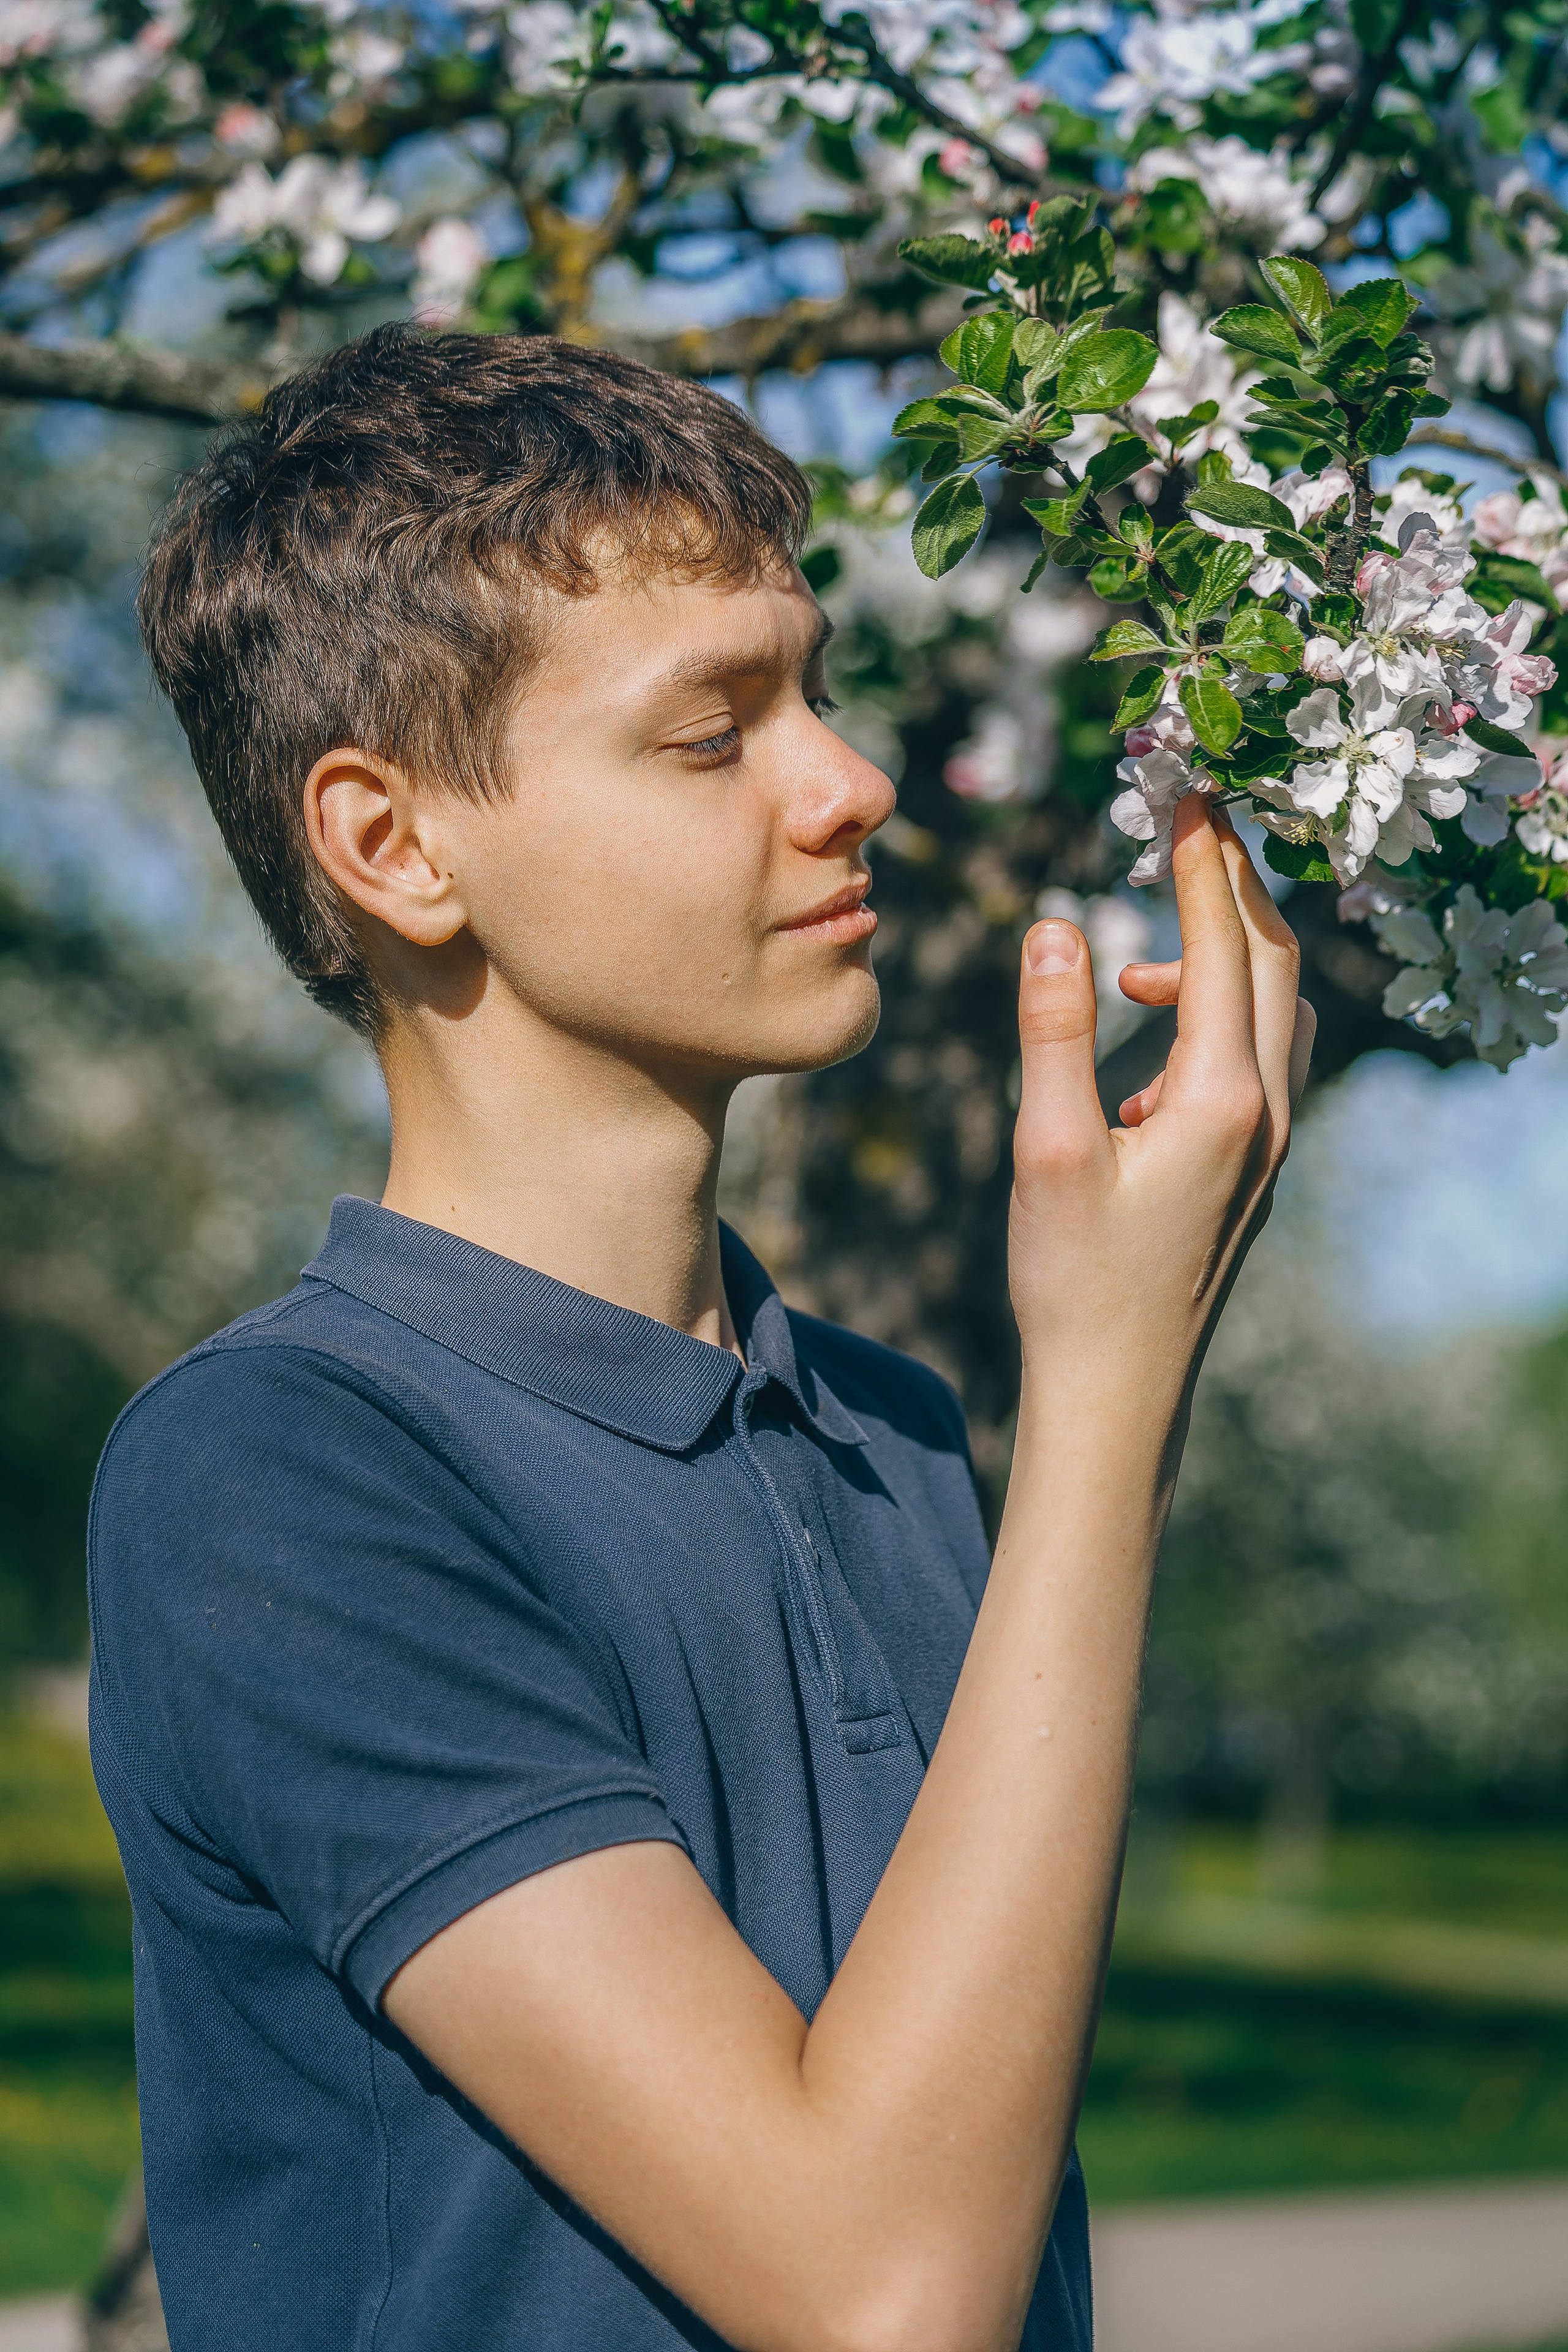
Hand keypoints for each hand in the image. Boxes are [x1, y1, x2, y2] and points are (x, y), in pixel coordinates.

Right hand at [1008, 797, 1312, 1392]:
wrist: (1120, 1389)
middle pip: (1274, 961)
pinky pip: (1260, 1056)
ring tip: (1142, 956)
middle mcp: (1268, 1112)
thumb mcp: (1048, 1148)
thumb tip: (1058, 925)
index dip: (1203, 862)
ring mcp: (1272, 1142)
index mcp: (1222, 1099)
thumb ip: (1055, 1031)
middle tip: (1188, 824)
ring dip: (1225, 955)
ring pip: (1277, 1009)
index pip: (1222, 945)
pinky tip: (1147, 1047)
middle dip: (1233, 885)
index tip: (1184, 793)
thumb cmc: (1076, 1279)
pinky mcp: (1256, 1167)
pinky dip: (1219, 1014)